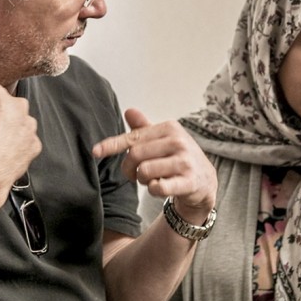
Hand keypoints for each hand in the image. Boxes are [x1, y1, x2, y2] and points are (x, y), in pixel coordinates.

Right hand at [0, 60, 40, 209]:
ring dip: (11, 130)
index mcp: (1, 95)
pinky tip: (4, 153)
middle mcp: (20, 107)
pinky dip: (18, 146)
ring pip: (20, 123)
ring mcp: (30, 127)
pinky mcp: (35, 145)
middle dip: (0, 116)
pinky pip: (27, 141)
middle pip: (9, 106)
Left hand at [92, 108, 216, 220]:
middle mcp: (178, 141)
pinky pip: (157, 187)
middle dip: (130, 169)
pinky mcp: (189, 181)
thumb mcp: (163, 140)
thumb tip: (128, 111)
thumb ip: (144, 129)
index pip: (133, 137)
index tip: (95, 152)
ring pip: (144, 172)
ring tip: (153, 179)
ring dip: (143, 181)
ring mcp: (185, 161)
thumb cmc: (178, 158)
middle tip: (136, 175)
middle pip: (135, 156)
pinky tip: (160, 187)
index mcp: (169, 128)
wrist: (205, 180)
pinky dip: (153, 190)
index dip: (111, 145)